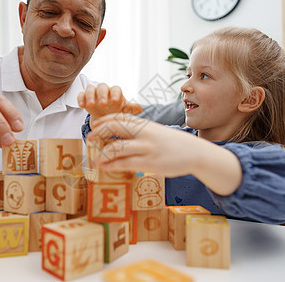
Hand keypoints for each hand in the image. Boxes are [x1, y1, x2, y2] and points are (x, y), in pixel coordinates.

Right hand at [77, 83, 142, 122]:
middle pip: (102, 87)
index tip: (114, 101)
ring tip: (90, 105)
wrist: (104, 116)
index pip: (116, 89)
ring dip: (90, 96)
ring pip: (90, 89)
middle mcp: (104, 90)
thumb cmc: (115, 111)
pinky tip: (81, 105)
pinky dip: (80, 98)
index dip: (115, 94)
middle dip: (102, 95)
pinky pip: (81, 94)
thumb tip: (140, 108)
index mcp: (115, 92)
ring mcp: (93, 93)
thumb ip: (130, 109)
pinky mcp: (84, 97)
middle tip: (102, 104)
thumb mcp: (123, 111)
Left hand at [88, 113, 242, 194]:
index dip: (105, 120)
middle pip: (116, 127)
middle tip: (89, 138)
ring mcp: (147, 148)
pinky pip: (126, 164)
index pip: (121, 116)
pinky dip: (112, 165)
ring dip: (103, 154)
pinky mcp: (150, 163)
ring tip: (95, 159)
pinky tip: (104, 167)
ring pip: (118, 148)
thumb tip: (120, 135)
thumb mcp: (156, 132)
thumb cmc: (172, 143)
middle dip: (99, 132)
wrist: (195, 153)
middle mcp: (144, 133)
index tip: (94, 125)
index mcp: (146, 124)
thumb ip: (140, 132)